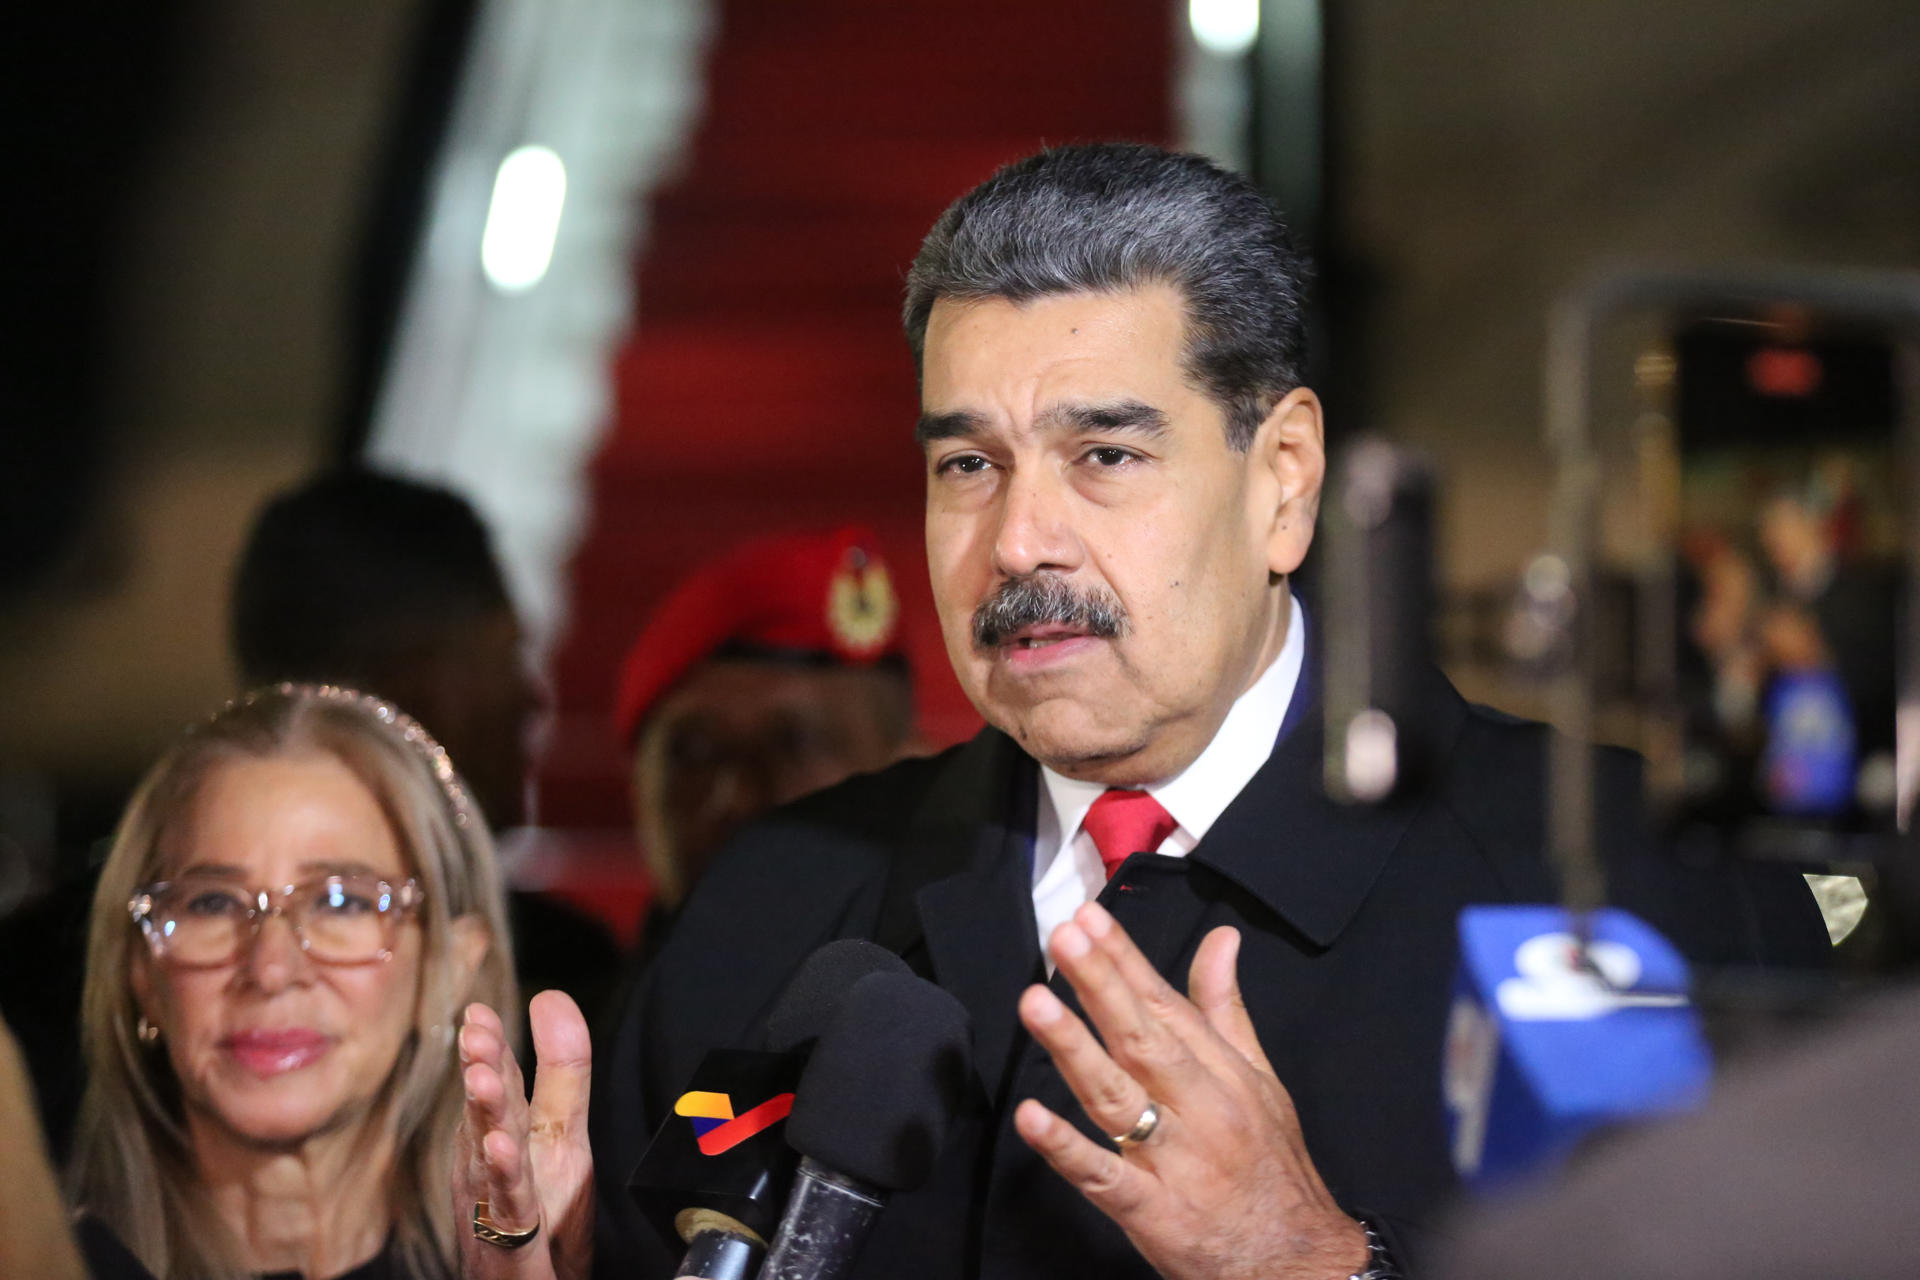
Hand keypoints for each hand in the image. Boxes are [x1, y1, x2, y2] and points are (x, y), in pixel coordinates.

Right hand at [454, 991, 594, 1279]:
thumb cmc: (544, 1210)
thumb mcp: (562, 1134)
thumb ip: (562, 1069)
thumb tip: (550, 995)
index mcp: (499, 1136)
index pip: (496, 1082)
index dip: (489, 1045)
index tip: (477, 1011)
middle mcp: (488, 1168)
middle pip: (488, 1113)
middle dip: (481, 1071)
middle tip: (474, 1032)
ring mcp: (494, 1208)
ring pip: (489, 1158)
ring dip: (485, 1116)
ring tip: (480, 1077)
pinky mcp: (511, 1249)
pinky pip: (509, 1213)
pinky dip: (504, 1181)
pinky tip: (501, 1149)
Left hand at [1014, 903, 1367, 1279]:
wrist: (1296, 1260)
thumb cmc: (1271, 1164)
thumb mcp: (1261, 1079)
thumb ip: (1225, 1008)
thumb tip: (1222, 939)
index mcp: (1220, 1073)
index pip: (1164, 1004)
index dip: (1124, 960)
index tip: (1089, 920)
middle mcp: (1197, 1109)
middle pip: (1141, 1039)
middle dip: (1100, 985)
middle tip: (1064, 939)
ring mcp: (1173, 1161)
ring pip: (1116, 1097)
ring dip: (1074, 1049)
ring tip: (1036, 1005)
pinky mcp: (1152, 1213)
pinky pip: (1103, 1177)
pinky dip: (1066, 1148)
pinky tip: (1030, 1118)